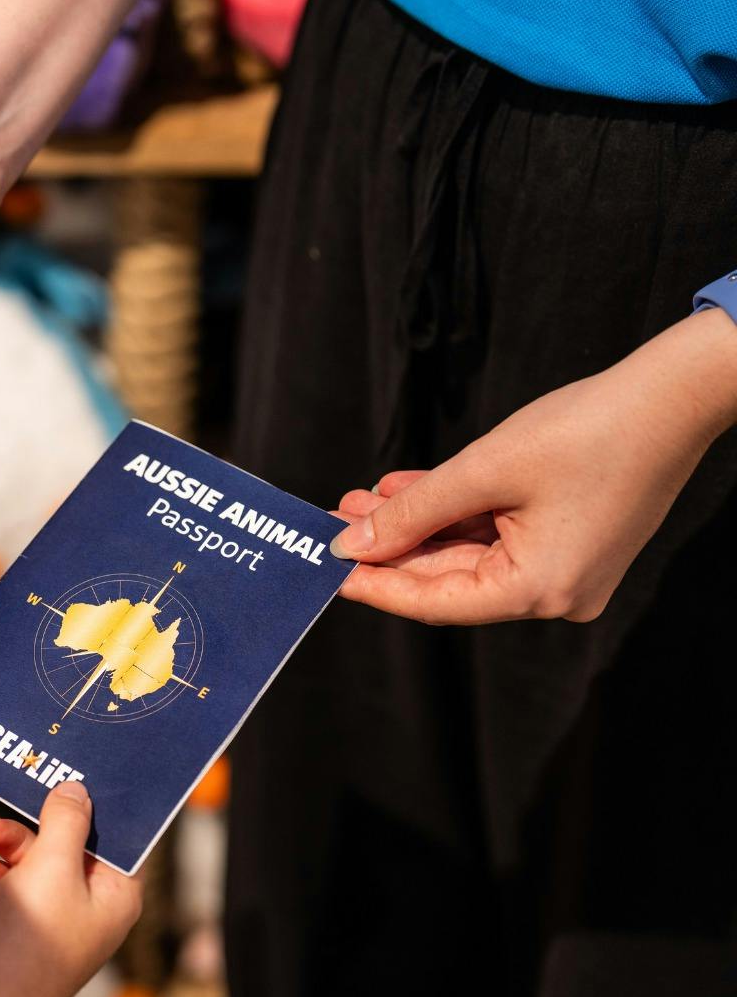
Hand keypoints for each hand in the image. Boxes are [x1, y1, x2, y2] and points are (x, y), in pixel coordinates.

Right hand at [0, 783, 142, 996]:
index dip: (97, 804)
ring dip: (9, 843)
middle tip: (5, 808)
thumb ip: (66, 822)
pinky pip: (13, 885)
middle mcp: (91, 909)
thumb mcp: (50, 867)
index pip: (119, 836)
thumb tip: (77, 790)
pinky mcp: (19, 931)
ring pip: (36, 861)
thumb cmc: (25, 944)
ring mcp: (53, 922)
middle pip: (71, 843)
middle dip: (37, 823)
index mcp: (116, 896)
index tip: (73, 772)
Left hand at [331, 309, 736, 623]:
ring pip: (464, 552)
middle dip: (387, 545)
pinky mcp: (565, 541)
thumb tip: (353, 544)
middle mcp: (554, 594)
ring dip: (412, 524)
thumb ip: (412, 511)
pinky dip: (449, 512)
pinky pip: (492, 534)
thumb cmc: (587, 429)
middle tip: (332, 521)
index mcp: (539, 590)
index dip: (375, 584)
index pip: (434, 602)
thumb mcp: (483, 469)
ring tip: (357, 500)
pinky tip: (401, 490)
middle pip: (446, 578)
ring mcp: (563, 570)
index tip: (324, 571)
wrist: (671, 395)